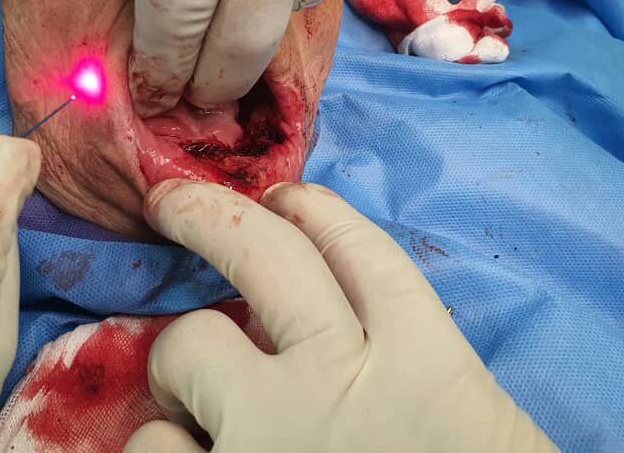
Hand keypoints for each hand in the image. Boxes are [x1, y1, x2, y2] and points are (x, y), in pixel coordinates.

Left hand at [124, 180, 557, 451]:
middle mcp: (345, 380)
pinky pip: (155, 448)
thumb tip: (330, 329)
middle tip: (172, 200)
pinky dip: (165, 449)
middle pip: (268, 260)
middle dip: (213, 215)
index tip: (285, 196)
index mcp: (429, 366)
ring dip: (185, 366)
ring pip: (189, 347)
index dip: (318, 214)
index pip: (364, 255)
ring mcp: (271, 436)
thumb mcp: (468, 427)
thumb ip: (410, 369)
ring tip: (201, 402)